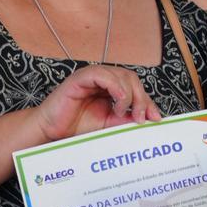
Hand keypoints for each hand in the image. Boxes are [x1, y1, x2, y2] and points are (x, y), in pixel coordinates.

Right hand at [34, 65, 160, 141]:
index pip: (135, 87)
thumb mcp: (108, 124)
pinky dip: (115, 87)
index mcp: (110, 88)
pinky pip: (102, 75)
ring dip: (129, 94)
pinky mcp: (81, 78)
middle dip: (141, 98)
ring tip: (124, 112)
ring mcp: (92, 76)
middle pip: (131, 78)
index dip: (147, 101)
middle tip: (142, 117)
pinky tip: (117, 103)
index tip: (155, 118)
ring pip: (121, 75)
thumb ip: (125, 119)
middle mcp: (103, 79)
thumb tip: (147, 118)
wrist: (51, 131)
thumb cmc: (76, 127)